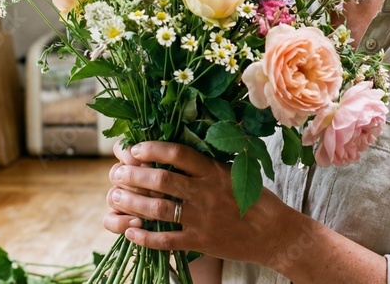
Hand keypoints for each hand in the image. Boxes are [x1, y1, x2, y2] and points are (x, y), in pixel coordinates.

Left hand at [103, 140, 289, 264]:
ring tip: (114, 197)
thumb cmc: (255, 199)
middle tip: (116, 173)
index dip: (152, 149)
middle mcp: (205, 192)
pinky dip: (145, 236)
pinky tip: (131, 231)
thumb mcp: (234, 172)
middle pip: (161, 179)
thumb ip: (207, 164)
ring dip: (131, 202)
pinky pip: (166, 240)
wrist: (275, 233)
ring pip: (157, 208)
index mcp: (214, 171)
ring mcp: (202, 218)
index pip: (177, 154)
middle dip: (132, 175)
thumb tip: (174, 152)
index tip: (134, 149)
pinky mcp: (201, 241)